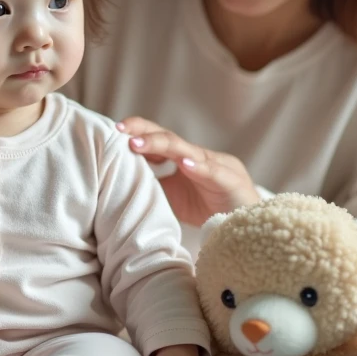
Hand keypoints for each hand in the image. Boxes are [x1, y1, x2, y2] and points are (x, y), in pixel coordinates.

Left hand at [118, 117, 258, 227]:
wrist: (243, 225)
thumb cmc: (206, 208)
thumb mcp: (171, 197)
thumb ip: (150, 186)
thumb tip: (118, 181)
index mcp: (183, 158)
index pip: (158, 139)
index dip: (137, 133)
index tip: (113, 132)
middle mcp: (197, 156)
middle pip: (169, 137)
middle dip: (143, 131)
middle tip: (120, 129)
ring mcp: (215, 166)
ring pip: (186, 150)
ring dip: (161, 144)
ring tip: (138, 144)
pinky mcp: (230, 181)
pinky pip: (212, 171)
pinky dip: (198, 166)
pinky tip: (184, 163)